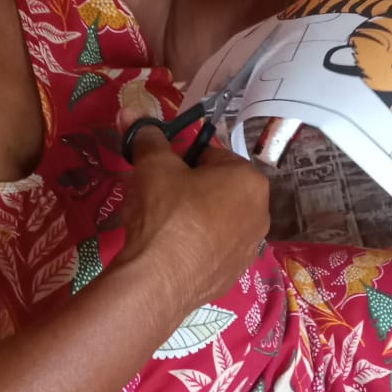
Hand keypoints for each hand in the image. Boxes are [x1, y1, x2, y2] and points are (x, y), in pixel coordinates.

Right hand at [116, 114, 270, 317]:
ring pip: (218, 221)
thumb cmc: (165, 210)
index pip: (212, 154)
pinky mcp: (233, 277)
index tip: (162, 169)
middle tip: (160, 196)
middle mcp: (260, 213)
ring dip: (195, 218)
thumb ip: (147, 137)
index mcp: (249, 179)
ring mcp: (249, 249)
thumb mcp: (153, 164)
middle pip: (219, 188)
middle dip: (191, 188)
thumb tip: (132, 112)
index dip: (182, 158)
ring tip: (162, 226)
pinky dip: (195, 247)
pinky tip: (170, 252)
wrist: (158, 279)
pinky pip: (213, 251)